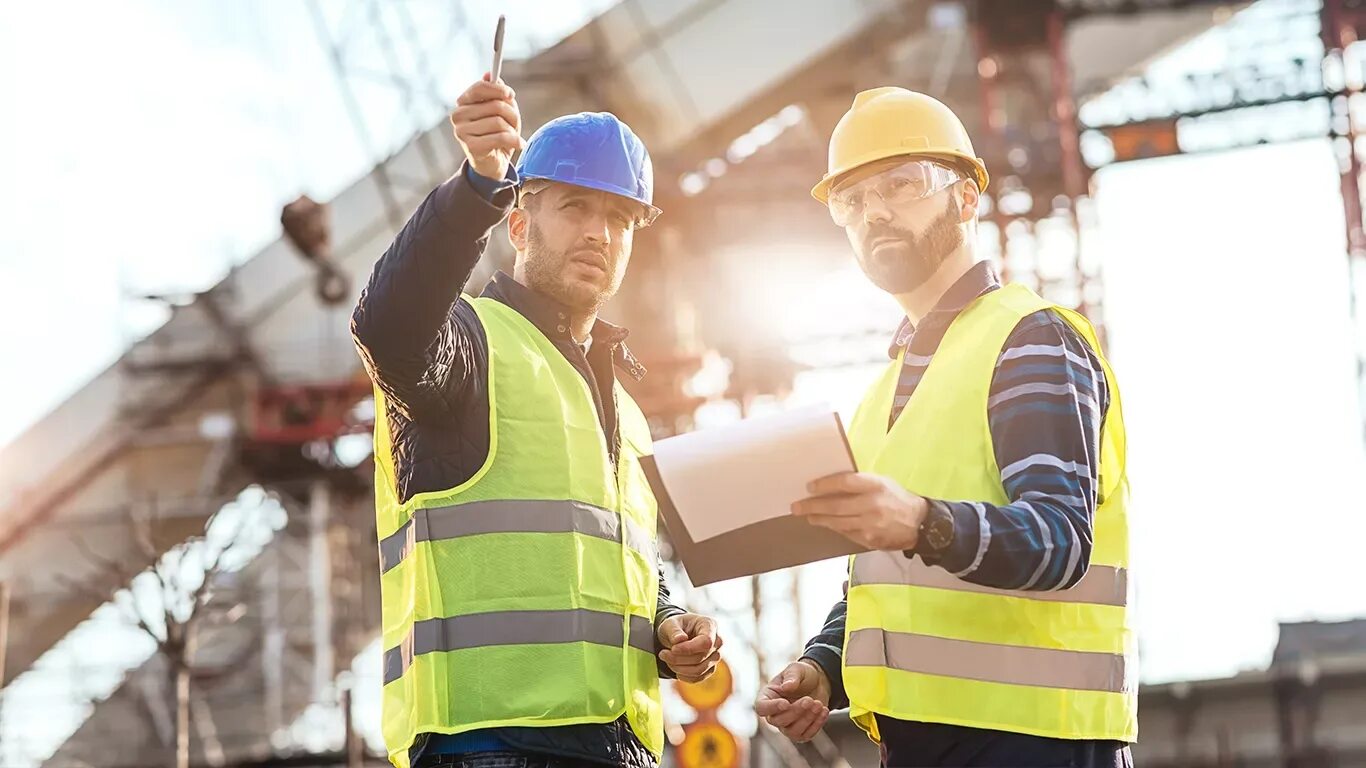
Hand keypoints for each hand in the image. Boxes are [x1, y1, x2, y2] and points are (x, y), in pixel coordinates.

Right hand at [449, 73, 525, 179]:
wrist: (492, 163)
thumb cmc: (496, 134)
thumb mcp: (500, 112)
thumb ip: (496, 94)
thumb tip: (489, 75)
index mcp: (463, 103)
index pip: (480, 88)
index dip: (498, 89)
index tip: (511, 95)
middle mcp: (458, 115)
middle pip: (495, 105)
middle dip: (512, 114)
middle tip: (516, 124)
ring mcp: (461, 131)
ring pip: (499, 122)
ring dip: (513, 130)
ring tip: (514, 137)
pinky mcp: (470, 146)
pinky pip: (500, 137)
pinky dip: (514, 141)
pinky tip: (519, 145)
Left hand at [657, 613, 722, 682]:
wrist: (677, 636)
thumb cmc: (676, 627)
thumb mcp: (670, 624)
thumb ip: (674, 630)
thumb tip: (680, 640)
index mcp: (709, 625)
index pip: (706, 642)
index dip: (689, 648)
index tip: (673, 649)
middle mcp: (717, 642)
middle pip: (701, 657)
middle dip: (678, 658)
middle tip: (663, 654)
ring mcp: (715, 656)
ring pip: (699, 670)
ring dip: (679, 668)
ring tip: (667, 659)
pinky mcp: (710, 669)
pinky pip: (697, 678)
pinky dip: (683, 675)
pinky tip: (674, 667)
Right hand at [756, 659, 831, 741]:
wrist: (818, 682)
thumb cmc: (803, 674)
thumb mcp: (797, 669)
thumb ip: (792, 676)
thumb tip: (786, 687)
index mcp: (767, 696)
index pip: (761, 707)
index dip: (771, 708)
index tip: (786, 703)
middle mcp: (774, 713)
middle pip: (778, 721)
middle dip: (795, 711)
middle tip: (809, 700)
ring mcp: (787, 725)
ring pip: (792, 732)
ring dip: (807, 719)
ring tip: (819, 704)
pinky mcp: (801, 732)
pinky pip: (806, 735)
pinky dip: (816, 724)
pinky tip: (824, 711)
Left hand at [791, 472, 928, 550]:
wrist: (920, 523)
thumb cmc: (896, 498)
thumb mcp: (882, 482)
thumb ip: (859, 483)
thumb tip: (830, 484)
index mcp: (876, 485)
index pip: (844, 482)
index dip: (824, 485)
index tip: (809, 487)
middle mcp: (872, 504)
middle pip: (835, 505)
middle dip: (813, 506)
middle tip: (797, 506)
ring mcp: (870, 524)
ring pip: (837, 522)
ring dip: (819, 519)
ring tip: (807, 516)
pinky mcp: (869, 539)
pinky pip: (846, 533)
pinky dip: (834, 528)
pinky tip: (825, 524)